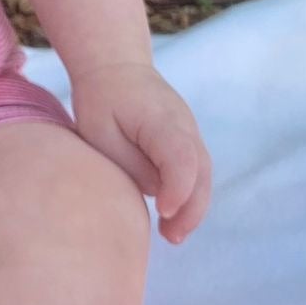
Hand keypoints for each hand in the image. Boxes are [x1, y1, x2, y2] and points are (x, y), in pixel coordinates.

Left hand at [67, 61, 212, 244]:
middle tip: (170, 237)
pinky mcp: (187, 142)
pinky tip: (173, 220)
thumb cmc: (101, 100)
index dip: (177, 188)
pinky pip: (196, 173)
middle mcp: (185, 126)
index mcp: (161, 119)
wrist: (115, 67)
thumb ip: (129, 163)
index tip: (162, 211)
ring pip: (204, 176)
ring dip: (193, 208)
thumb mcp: (101, 131)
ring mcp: (190, 133)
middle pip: (201, 171)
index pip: (181, 157)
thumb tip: (155, 190)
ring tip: (172, 236)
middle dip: (190, 209)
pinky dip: (190, 197)